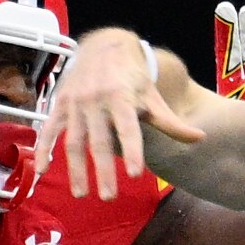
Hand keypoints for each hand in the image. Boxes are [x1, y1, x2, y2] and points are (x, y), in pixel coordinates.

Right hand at [34, 29, 204, 199]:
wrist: (104, 47)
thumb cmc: (133, 77)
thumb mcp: (152, 96)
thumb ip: (172, 122)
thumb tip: (201, 138)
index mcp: (122, 97)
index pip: (127, 129)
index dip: (131, 151)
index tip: (134, 175)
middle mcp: (96, 101)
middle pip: (99, 141)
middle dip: (103, 171)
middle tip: (109, 197)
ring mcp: (75, 104)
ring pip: (74, 141)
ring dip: (76, 169)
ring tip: (82, 194)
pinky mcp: (60, 105)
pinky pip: (50, 130)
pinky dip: (44, 150)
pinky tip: (43, 171)